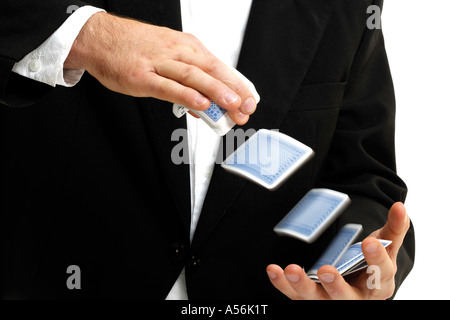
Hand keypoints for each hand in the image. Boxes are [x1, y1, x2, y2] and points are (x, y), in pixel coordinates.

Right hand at [64, 12, 256, 124]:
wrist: (100, 38)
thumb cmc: (135, 47)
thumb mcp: (168, 55)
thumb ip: (188, 81)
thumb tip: (207, 103)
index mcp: (187, 47)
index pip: (219, 66)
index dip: (237, 84)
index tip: (249, 100)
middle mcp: (177, 52)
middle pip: (212, 70)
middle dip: (233, 90)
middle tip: (246, 107)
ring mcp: (159, 63)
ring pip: (193, 76)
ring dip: (215, 90)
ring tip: (232, 104)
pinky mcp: (142, 77)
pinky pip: (167, 86)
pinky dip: (186, 94)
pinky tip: (200, 103)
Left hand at [266, 202, 409, 299]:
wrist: (361, 283)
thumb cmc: (372, 263)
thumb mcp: (386, 246)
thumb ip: (394, 228)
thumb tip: (400, 206)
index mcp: (378, 283)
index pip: (380, 273)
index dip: (375, 258)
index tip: (369, 242)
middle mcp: (355, 297)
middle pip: (346, 297)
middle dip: (336, 285)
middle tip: (326, 270)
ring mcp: (331, 300)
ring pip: (316, 299)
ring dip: (302, 286)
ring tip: (292, 270)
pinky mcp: (310, 298)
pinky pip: (295, 294)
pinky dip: (282, 284)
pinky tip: (274, 270)